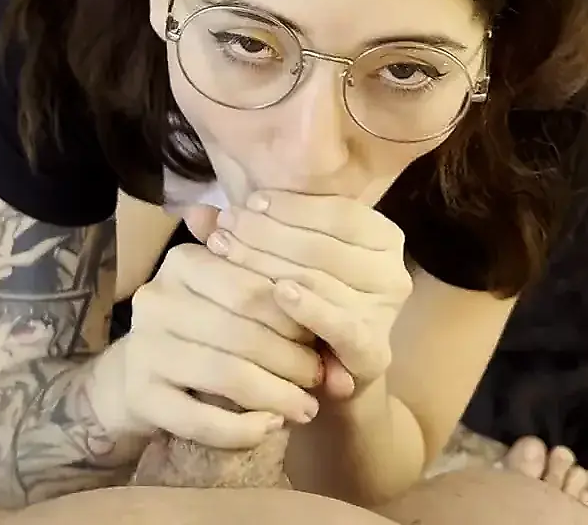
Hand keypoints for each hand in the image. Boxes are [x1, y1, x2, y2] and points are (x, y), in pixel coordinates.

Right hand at [106, 242, 323, 448]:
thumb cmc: (202, 333)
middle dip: (291, 360)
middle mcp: (157, 298)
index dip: (295, 319)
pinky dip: (242, 429)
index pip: (253, 288)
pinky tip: (270, 428)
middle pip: (242, 331)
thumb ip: (277, 303)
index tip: (323, 340)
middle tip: (320, 379)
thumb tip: (342, 322)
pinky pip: (199, 419)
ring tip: (307, 408)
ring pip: (225, 374)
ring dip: (276, 396)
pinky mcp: (139, 395)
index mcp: (185, 262)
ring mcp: (143, 347)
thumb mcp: (231, 305)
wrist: (136, 377)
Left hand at [208, 192, 412, 398]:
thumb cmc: (298, 308)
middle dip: (268, 236)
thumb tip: (195, 211)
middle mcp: (392, 271)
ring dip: (272, 266)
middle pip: (323, 244)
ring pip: (323, 279)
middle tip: (223, 233)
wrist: (321, 381)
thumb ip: (245, 236)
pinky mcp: (375, 350)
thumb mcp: (276, 261)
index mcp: (380, 237)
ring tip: (230, 257)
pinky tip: (279, 294)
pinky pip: (341, 322)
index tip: (243, 205)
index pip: (333, 211)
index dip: (287, 207)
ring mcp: (386, 312)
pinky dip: (310, 307)